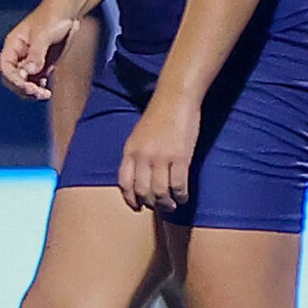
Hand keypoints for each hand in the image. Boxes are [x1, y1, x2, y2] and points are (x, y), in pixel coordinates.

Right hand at [0, 7, 77, 100]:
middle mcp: (19, 55)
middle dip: (22, 88)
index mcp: (13, 45)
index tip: (26, 86)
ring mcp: (30, 61)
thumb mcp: (43, 35)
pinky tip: (47, 90)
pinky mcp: (42, 65)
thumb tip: (28, 72)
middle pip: (12, 78)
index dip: (13, 78)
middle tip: (37, 92)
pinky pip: (35, 82)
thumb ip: (36, 54)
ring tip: (45, 94)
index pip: (6, 66)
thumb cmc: (52, 18)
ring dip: (31, 91)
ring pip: (24, 82)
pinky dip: (39, 88)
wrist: (68, 13)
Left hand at [118, 91, 198, 213]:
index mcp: (129, 151)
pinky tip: (183, 197)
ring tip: (172, 205)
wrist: (175, 99)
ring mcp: (161, 157)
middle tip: (159, 208)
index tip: (137, 207)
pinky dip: (181, 195)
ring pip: (160, 192)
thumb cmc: (159, 116)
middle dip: (150, 204)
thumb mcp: (138, 136)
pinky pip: (179, 185)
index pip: (124, 183)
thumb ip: (136, 155)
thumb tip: (140, 177)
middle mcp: (142, 157)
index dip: (130, 199)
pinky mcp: (180, 157)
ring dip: (167, 204)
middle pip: (142, 191)